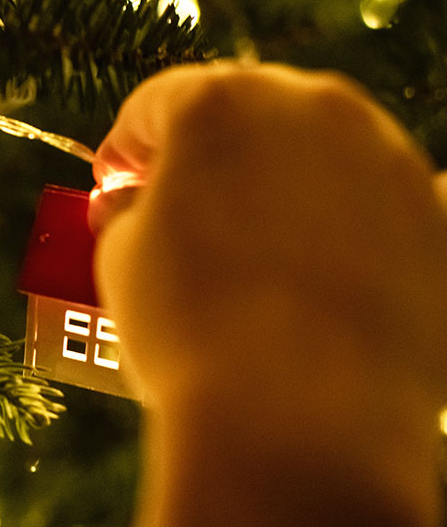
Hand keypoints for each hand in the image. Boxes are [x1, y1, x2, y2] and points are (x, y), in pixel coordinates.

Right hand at [92, 61, 446, 526]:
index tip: (113, 187)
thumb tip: (139, 206)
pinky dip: (358, 227)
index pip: (157, 104)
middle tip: (176, 211)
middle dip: (210, 156)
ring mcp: (390, 158)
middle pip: (250, 112)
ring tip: (253, 253)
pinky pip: (386, 207)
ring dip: (285, 186)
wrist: (302, 424)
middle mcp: (315, 108)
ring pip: (325, 152)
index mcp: (220, 102)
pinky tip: (326, 272)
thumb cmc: (192, 332)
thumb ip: (130, 213)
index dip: (126, 148)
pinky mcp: (439, 216)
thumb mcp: (120, 261)